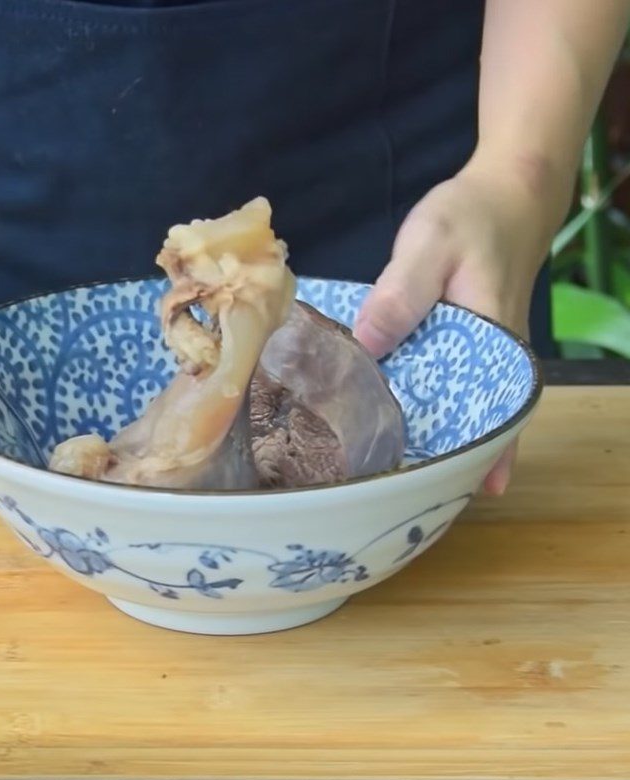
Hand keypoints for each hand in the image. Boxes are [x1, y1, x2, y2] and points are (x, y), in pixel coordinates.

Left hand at [353, 153, 565, 494]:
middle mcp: (490, 360)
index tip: (430, 494)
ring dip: (428, 433)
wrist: (507, 192)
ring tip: (381, 468)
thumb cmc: (473, 218)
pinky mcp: (463, 342)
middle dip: (437, 457)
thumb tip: (366, 350)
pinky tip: (390, 416)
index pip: (482, 418)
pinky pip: (444, 381)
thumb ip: (400, 296)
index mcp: (490, 347)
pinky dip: (421, 400)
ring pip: (456, 406)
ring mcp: (479, 353)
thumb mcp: (429, 246)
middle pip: (469, 422)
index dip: (463, 461)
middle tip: (389, 492)